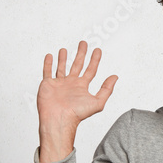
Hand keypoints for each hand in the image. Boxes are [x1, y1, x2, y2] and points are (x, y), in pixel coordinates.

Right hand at [37, 41, 117, 162]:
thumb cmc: (77, 114)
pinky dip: (48, 64)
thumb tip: (115, 77)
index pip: (91, 69)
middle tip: (84, 43)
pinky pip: (47, 71)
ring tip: (65, 49)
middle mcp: (71, 84)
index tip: (97, 50)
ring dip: (64, 58)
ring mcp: (59, 84)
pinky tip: (50, 56)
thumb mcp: (98, 102)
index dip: (95, 59)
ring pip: (62, 67)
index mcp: (82, 86)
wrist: (59, 119)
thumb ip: (107, 89)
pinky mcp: (47, 84)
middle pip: (77, 65)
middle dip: (81, 54)